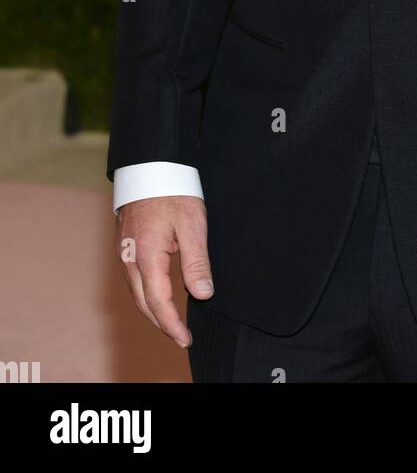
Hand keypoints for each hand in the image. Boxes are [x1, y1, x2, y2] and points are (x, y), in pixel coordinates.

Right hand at [116, 196, 212, 347]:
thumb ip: (196, 261)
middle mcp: (130, 258)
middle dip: (162, 323)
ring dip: (153, 310)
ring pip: (136, 292)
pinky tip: (158, 295)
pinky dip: (146, 294)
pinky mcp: (125, 245)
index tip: (185, 339)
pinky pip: (134, 279)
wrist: (149, 165)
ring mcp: (124, 252)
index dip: (172, 325)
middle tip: (180, 336)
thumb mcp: (192, 224)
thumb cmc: (172, 190)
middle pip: (143, 303)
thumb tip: (203, 294)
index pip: (159, 302)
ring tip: (172, 322)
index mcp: (147, 256)